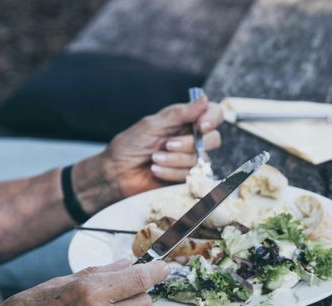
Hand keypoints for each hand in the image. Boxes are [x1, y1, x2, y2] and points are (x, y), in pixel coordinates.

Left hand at [71, 96, 223, 213]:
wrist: (117, 172)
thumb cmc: (131, 145)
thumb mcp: (153, 124)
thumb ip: (179, 113)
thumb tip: (204, 99)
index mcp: (186, 121)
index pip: (214, 114)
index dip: (212, 119)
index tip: (201, 125)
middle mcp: (193, 139)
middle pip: (213, 139)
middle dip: (189, 143)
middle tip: (167, 144)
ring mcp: (191, 160)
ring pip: (199, 159)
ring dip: (174, 159)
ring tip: (154, 159)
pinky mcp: (186, 179)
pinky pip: (190, 176)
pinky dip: (171, 172)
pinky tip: (155, 170)